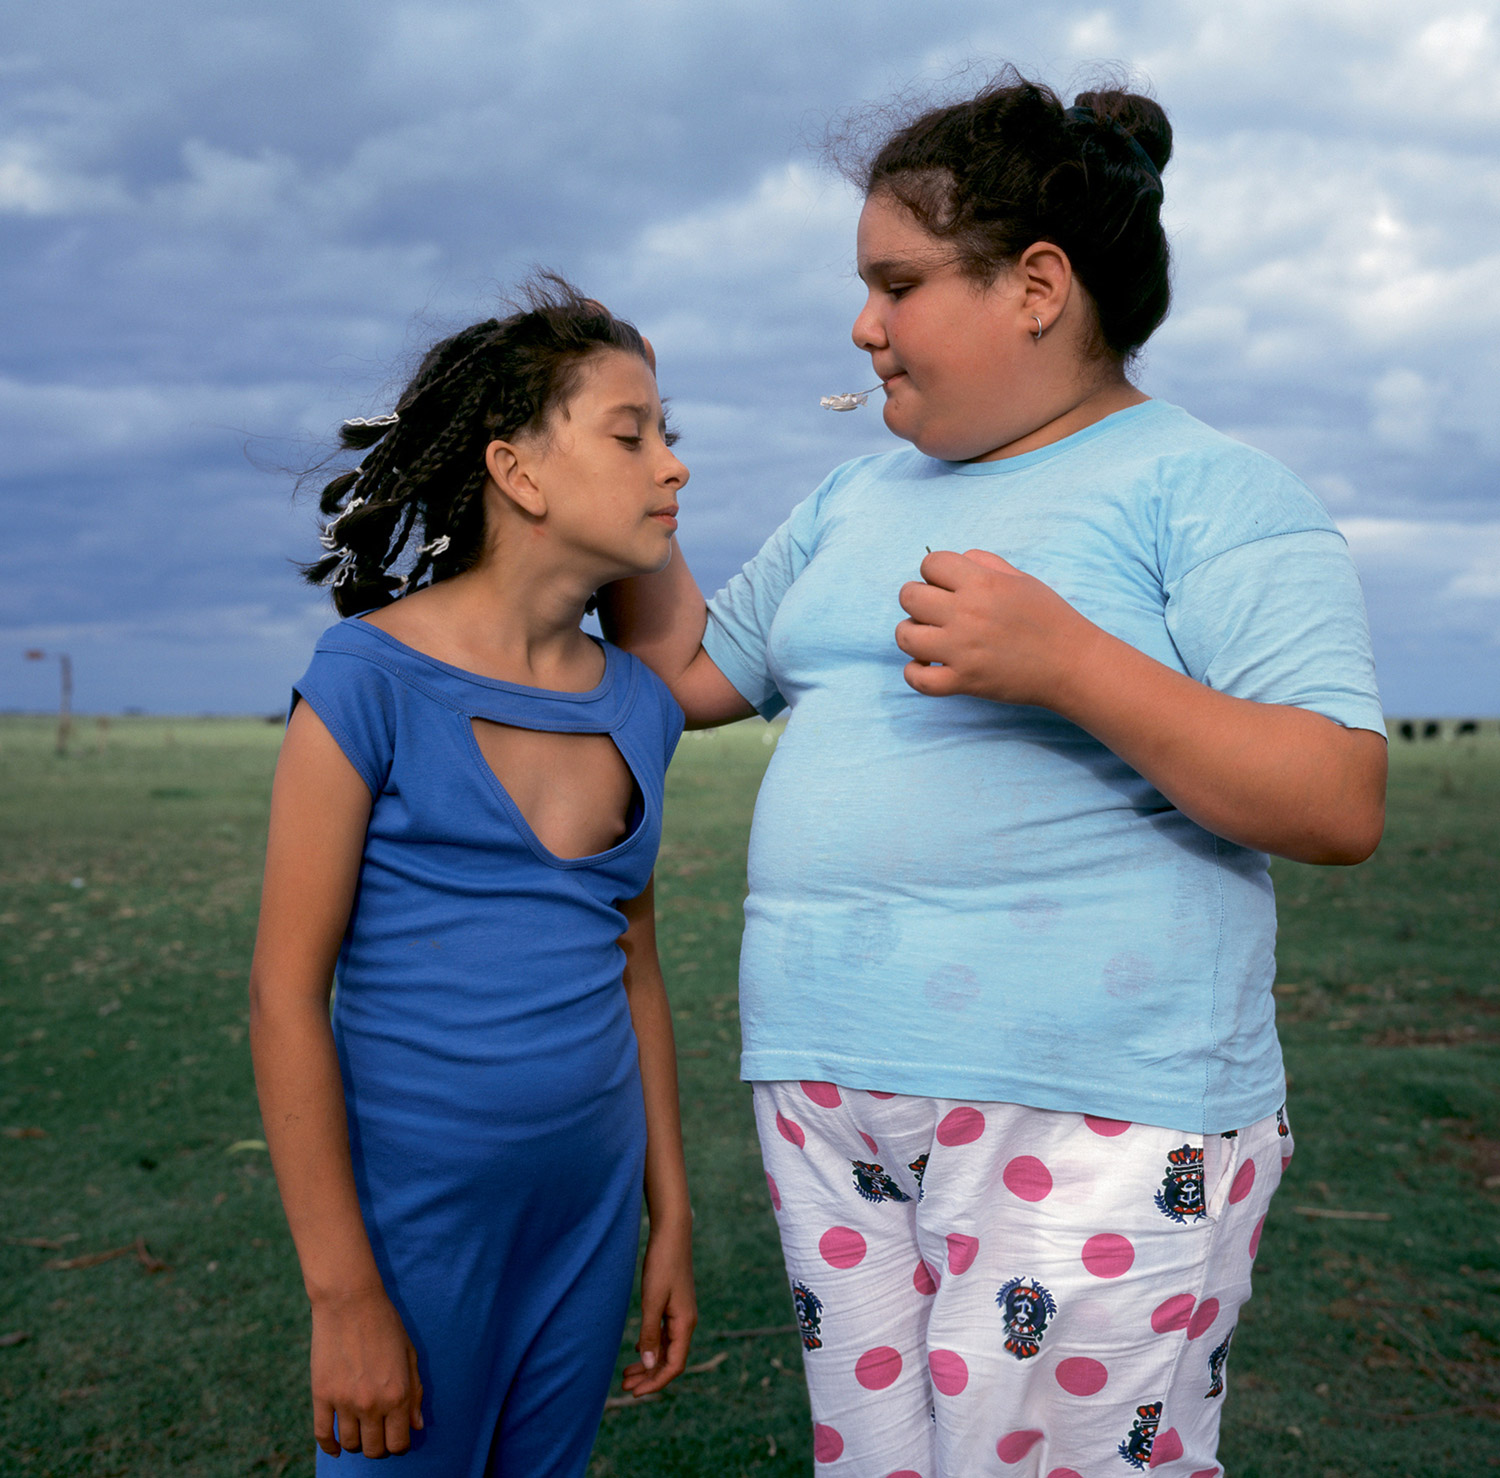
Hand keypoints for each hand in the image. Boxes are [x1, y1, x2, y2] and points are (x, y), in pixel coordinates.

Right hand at [310, 1287, 423, 1457]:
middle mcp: (371, 1404)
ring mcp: (344, 1402)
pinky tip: (336, 1447)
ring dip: (356, 1442)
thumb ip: (415, 1392)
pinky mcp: (321, 1396)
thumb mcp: (409, 1354)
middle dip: (378, 1446)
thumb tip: (416, 1425)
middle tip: (378, 1432)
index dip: (399, 1444)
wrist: (350, 1301)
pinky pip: (322, 1435)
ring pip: (350, 1444)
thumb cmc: (385, 1324)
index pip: (398, 1443)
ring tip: (360, 1429)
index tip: (395, 1435)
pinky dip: (329, 1447)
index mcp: (398, 1394)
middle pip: (374, 1450)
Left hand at [621, 1222, 695, 1396]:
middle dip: (648, 1376)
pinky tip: (638, 1349)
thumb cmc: (662, 1263)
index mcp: (685, 1323)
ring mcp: (681, 1313)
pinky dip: (651, 1345)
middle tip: (624, 1386)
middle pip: (670, 1359)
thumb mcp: (652, 1300)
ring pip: (666, 1347)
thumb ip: (650, 1333)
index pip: (674, 1365)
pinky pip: (664, 1333)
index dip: (656, 1382)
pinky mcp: (674, 1304)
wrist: (672, 1233)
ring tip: (627, 1374)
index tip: (635, 1392)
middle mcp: (686, 1322)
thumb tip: (650, 1366)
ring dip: (648, 1362)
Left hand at [895, 548, 1098, 708]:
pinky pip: (917, 679)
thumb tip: (954, 561)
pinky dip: (915, 672)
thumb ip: (984, 563)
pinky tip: (927, 664)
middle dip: (917, 599)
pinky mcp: (964, 681)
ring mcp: (962, 650)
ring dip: (912, 633)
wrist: (1073, 664)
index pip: (930, 563)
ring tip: (930, 637)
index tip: (946, 585)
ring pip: (905, 635)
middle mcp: (967, 613)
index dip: (934, 572)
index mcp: (982, 583)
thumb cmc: (1049, 618)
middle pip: (909, 596)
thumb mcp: (1021, 579)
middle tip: (935, 610)